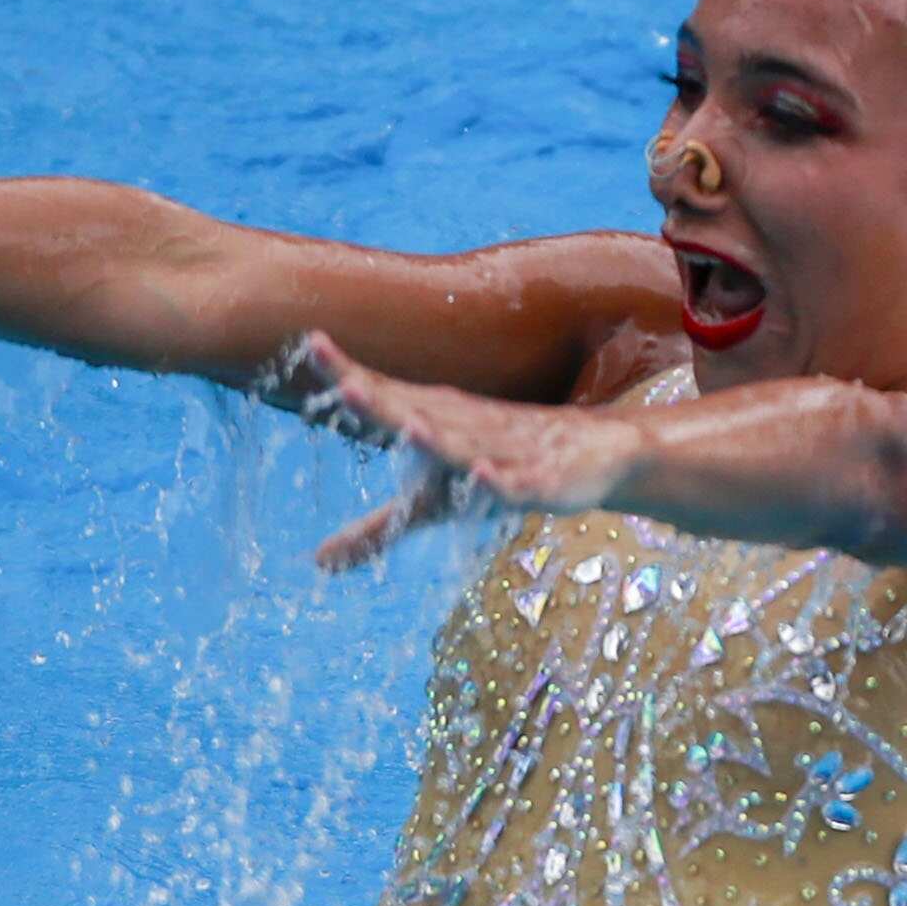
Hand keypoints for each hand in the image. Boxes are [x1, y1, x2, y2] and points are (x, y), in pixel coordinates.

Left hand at [289, 333, 642, 572]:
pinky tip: (481, 473)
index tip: (312, 343)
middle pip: (416, 416)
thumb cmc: (497, 468)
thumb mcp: (431, 505)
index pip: (384, 398)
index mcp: (433, 424)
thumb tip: (316, 562)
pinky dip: (499, 481)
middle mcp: (463, 430)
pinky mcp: (543, 482)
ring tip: (408, 427)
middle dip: (381, 403)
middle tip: (343, 383)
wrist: (594, 453)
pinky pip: (517, 485)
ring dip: (437, 438)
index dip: (347, 373)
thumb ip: (374, 530)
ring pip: (465, 448)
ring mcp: (504, 454)